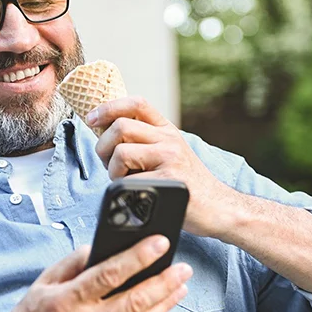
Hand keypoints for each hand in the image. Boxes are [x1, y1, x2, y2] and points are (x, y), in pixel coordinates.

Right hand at [0, 236, 191, 311]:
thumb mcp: (44, 281)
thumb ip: (74, 262)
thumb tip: (104, 247)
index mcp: (67, 300)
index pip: (110, 274)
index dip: (139, 257)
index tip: (160, 243)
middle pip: (134, 300)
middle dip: (164, 281)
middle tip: (183, 267)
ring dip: (165, 302)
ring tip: (181, 286)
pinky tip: (160, 307)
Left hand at [87, 96, 237, 237]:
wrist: (218, 208)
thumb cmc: (185, 185)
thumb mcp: (168, 153)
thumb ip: (142, 141)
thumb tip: (102, 133)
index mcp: (166, 130)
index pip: (136, 103)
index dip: (109, 107)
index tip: (92, 118)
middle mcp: (169, 139)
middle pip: (120, 127)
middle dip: (103, 147)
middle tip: (108, 165)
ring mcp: (170, 158)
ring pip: (121, 152)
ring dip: (112, 171)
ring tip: (124, 182)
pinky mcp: (169, 180)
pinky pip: (130, 180)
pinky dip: (123, 189)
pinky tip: (134, 195)